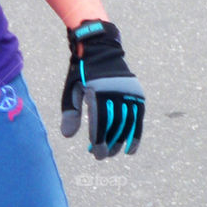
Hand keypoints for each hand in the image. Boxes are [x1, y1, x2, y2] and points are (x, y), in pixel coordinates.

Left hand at [60, 21, 144, 158]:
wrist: (100, 49)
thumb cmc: (81, 73)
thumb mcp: (71, 90)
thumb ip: (71, 113)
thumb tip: (67, 136)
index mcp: (97, 90)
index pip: (100, 121)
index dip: (99, 140)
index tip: (96, 154)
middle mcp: (115, 91)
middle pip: (115, 124)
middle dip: (109, 143)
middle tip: (102, 156)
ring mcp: (128, 92)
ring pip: (128, 122)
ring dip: (121, 141)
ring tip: (114, 153)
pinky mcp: (137, 93)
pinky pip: (138, 117)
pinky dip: (136, 134)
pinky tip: (131, 149)